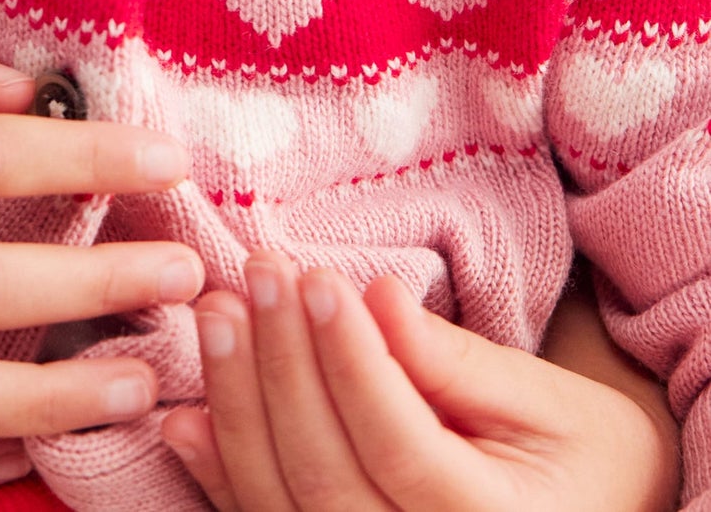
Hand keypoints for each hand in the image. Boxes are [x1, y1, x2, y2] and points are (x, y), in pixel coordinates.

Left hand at [161, 251, 678, 511]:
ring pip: (282, 510)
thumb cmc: (578, 454)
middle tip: (257, 273)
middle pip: (328, 479)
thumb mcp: (547, 401)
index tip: (318, 276)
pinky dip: (218, 478)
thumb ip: (457, 361)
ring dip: (238, 407)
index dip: (352, 362)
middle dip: (281, 368)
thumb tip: (377, 296)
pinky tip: (184, 417)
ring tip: (218, 313)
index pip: (401, 448)